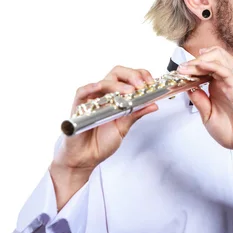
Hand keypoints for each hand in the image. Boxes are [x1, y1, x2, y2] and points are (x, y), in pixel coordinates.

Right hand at [50, 66, 158, 209]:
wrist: (85, 158)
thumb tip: (154, 104)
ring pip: (103, 81)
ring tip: (129, 92)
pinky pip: (82, 92)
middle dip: (132, 75)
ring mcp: (92, 100)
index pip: (129, 77)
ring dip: (118, 84)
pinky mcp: (78, 107)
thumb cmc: (101, 142)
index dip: (140, 75)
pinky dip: (90, 88)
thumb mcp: (124, 126)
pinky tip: (99, 88)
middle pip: (117, 73)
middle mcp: (105, 95)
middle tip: (141, 85)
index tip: (150, 83)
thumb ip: (137, 113)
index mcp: (117, 97)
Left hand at [176, 47, 232, 155]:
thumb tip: (189, 89)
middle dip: (192, 64)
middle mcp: (222, 86)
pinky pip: (225, 72)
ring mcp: (229, 85)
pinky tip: (202, 65)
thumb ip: (200, 102)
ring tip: (187, 66)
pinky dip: (213, 66)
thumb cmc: (232, 132)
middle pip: (208, 66)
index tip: (176, 73)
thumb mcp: (208, 117)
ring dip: (201, 62)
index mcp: (215, 91)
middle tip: (180, 68)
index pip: (201, 74)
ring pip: (216, 65)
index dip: (189, 71)